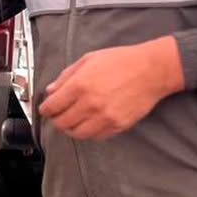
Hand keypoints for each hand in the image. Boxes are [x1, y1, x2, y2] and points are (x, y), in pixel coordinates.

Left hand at [38, 36, 184, 139]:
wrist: (151, 70)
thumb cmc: (121, 61)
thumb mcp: (88, 60)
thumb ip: (66, 76)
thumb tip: (51, 91)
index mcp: (80, 85)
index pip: (52, 106)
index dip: (45, 109)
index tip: (46, 109)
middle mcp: (90, 103)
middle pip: (62, 123)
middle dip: (56, 120)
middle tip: (58, 115)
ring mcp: (104, 117)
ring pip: (77, 133)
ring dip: (71, 129)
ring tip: (73, 121)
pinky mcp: (118, 125)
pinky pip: (96, 136)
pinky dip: (89, 132)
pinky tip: (89, 122)